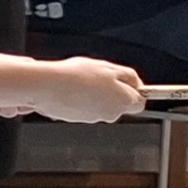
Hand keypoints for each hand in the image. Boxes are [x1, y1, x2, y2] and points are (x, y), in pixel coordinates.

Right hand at [27, 56, 144, 123]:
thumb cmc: (76, 75)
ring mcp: (93, 118)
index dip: (134, 90)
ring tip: (80, 82)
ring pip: (99, 106)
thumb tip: (139, 85)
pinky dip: (79, 101)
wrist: (47, 86)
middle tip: (98, 78)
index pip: (140, 102)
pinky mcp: (76, 120)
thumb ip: (128, 77)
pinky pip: (83, 109)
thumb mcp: (109, 67)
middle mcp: (111, 114)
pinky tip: (70, 90)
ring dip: (94, 96)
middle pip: (118, 104)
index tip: (125, 82)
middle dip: (111, 92)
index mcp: (123, 101)